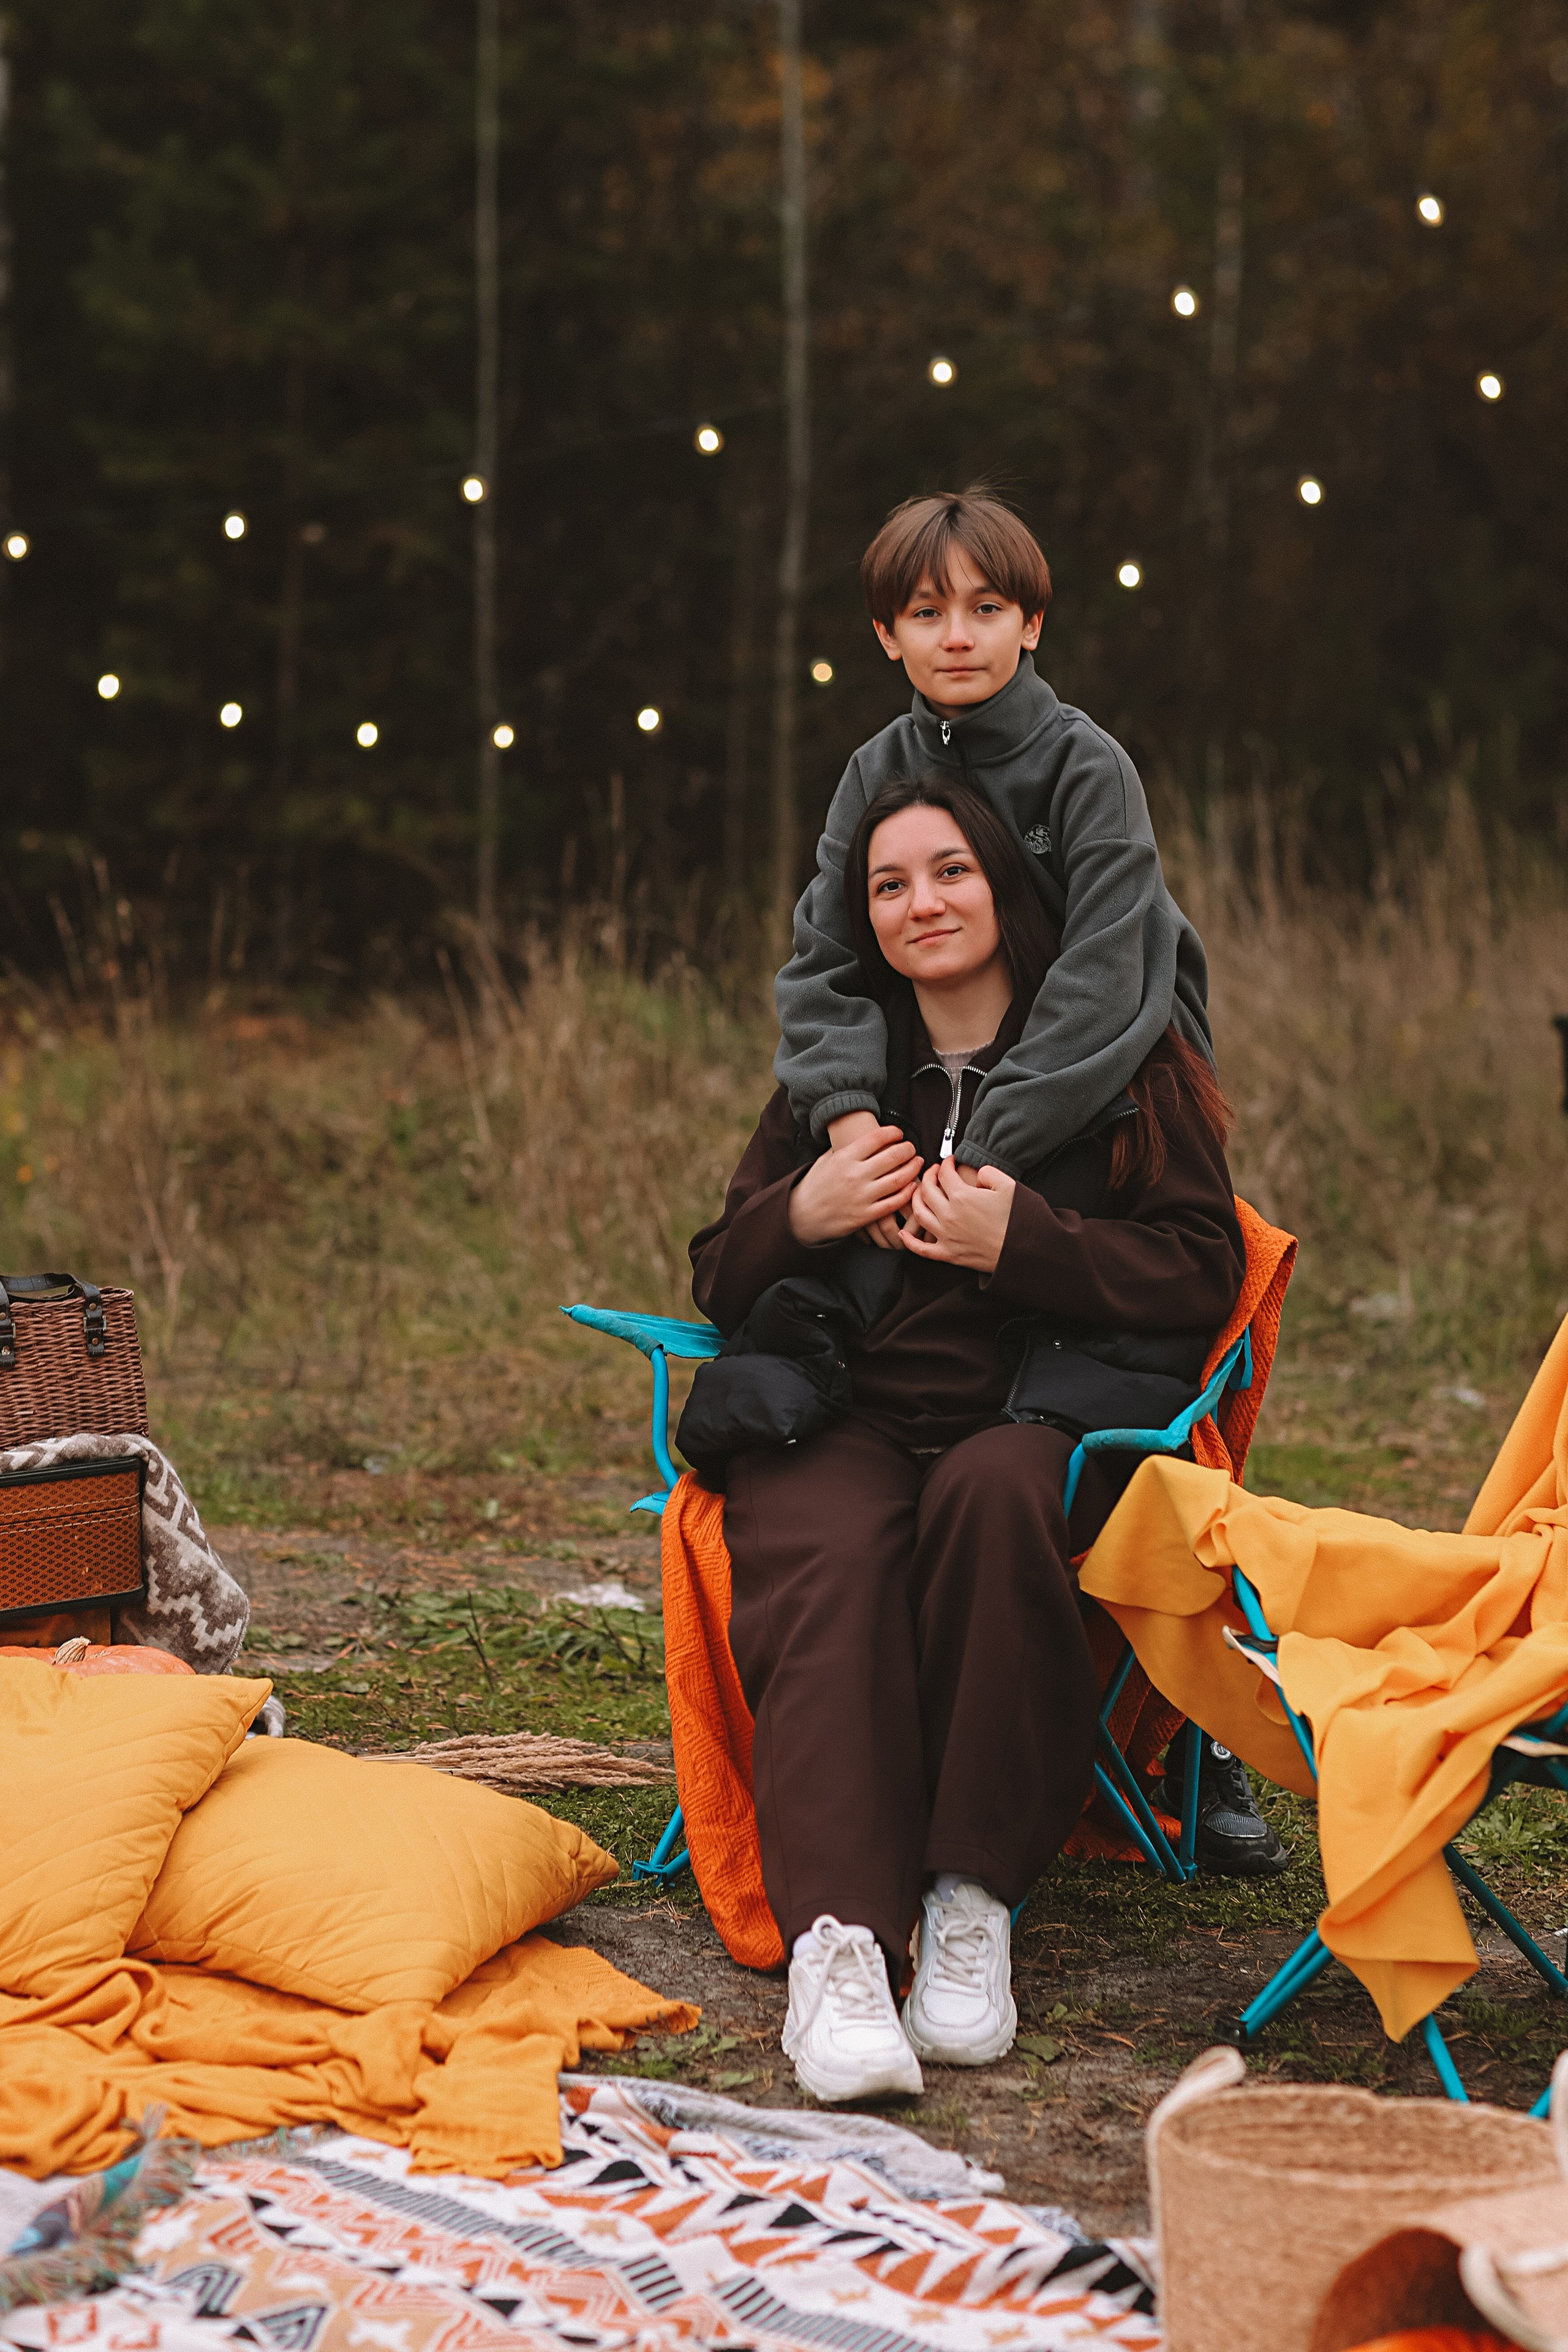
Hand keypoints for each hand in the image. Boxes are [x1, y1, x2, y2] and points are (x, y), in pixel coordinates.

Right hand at [827, 1109, 909, 1248]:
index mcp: (845, 1158)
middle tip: (911, 1148)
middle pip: (892, 1156)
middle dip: (907, 1149)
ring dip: (912, 1168)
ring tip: (917, 1162)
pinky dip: (907, 1192)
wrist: (802, 1215)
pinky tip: (912, 1185)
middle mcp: (855, 1175)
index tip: (898, 1133)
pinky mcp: (866, 1215)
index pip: (876, 1138)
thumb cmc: (815, 1185)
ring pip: (898, 1179)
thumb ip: (844, 1147)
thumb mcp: (825, 1160)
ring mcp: (862, 1196)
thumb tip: (859, 1134)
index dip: (892, 1132)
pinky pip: (894, 1202)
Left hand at [900, 1158, 1015, 1272]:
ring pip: (919, 1214)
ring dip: (915, 1199)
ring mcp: (946, 1236)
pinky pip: (922, 1249)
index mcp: (962, 1197)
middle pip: (927, 1190)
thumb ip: (989, 1173)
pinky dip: (909, 1241)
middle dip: (928, 1176)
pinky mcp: (948, 1254)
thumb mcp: (1009, 1186)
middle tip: (934, 1172)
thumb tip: (977, 1174)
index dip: (945, 1163)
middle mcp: (949, 1215)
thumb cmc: (1018, 1219)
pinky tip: (903, 1233)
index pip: (944, 1174)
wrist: (1023, 1251)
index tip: (948, 1161)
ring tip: (919, 1192)